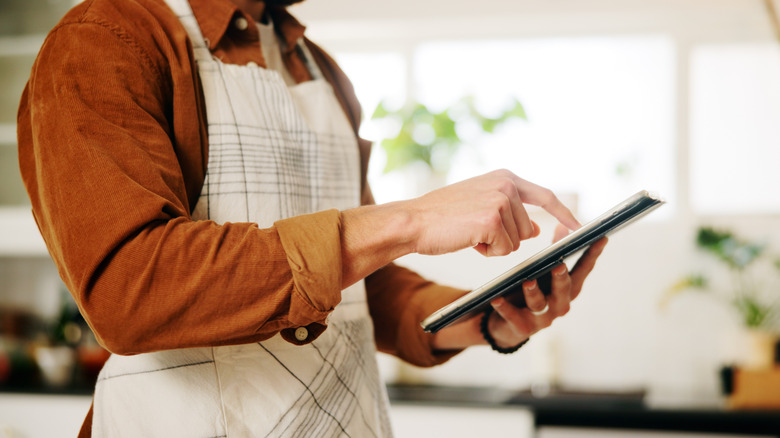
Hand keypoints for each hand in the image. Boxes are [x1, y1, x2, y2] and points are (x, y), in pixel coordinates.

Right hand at [406, 169, 580, 256]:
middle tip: (474, 230)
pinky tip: (467, 240)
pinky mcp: (493, 220)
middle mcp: (506, 184)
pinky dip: (487, 253)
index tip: (580, 227)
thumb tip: (535, 229)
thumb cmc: (441, 216)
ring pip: (516, 242)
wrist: (413, 221)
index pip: (545, 197)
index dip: (564, 214)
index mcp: (504, 177)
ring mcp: (501, 201)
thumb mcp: (480, 207)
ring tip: (468, 232)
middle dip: (504, 239)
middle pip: (527, 228)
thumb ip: (510, 212)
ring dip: (494, 246)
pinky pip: (504, 251)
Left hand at [486, 236, 607, 348]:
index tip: (601, 238)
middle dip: (561, 278)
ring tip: (528, 281)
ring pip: (539, 304)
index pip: (583, 270)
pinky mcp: (522, 327)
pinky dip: (505, 307)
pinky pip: (513, 316)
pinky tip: (497, 298)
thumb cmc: (530, 293)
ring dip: (534, 292)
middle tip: (559, 264)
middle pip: (564, 290)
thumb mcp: (544, 272)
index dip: (592, 255)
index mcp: (568, 289)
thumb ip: (554, 252)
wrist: (508, 326)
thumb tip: (563, 226)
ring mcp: (542, 318)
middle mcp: (559, 304)